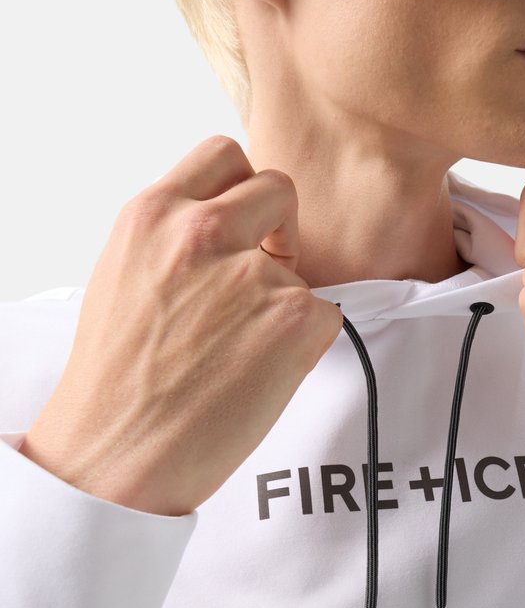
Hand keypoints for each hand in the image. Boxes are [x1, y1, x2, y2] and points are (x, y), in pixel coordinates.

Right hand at [20, 136, 342, 515]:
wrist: (116, 453)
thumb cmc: (115, 378)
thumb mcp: (124, 274)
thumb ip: (174, 236)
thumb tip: (224, 224)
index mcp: (154, 214)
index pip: (224, 154)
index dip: (241, 188)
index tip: (244, 220)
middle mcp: (204, 232)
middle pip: (278, 188)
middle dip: (278, 228)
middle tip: (262, 275)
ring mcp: (253, 273)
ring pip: (299, 269)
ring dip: (283, 302)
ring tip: (237, 353)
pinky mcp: (295, 318)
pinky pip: (325, 313)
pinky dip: (304, 343)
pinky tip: (260, 373)